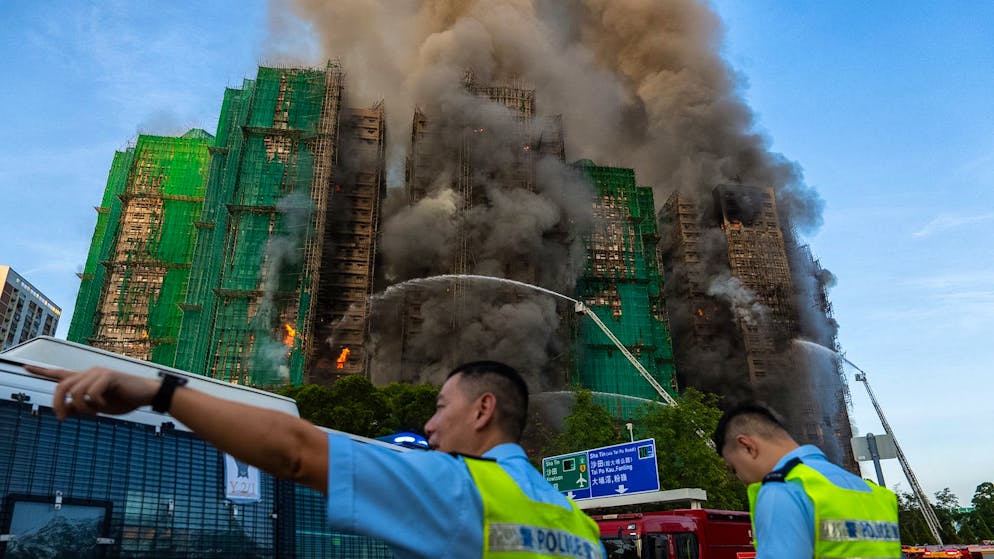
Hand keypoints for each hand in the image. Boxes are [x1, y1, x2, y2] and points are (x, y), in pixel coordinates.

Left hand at [23, 365, 158, 419]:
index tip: (24, 367)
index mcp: (86, 379)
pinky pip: (91, 394)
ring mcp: (98, 372)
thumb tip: (63, 410)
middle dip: (57, 404)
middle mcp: (89, 372)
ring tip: (94, 414)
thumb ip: (80, 408)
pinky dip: (96, 404)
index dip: (41, 371)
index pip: (59, 373)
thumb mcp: (98, 408)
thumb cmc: (124, 400)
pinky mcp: (108, 376)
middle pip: (61, 386)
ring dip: (83, 408)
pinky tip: (105, 406)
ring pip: (76, 392)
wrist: (146, 395)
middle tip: (61, 419)